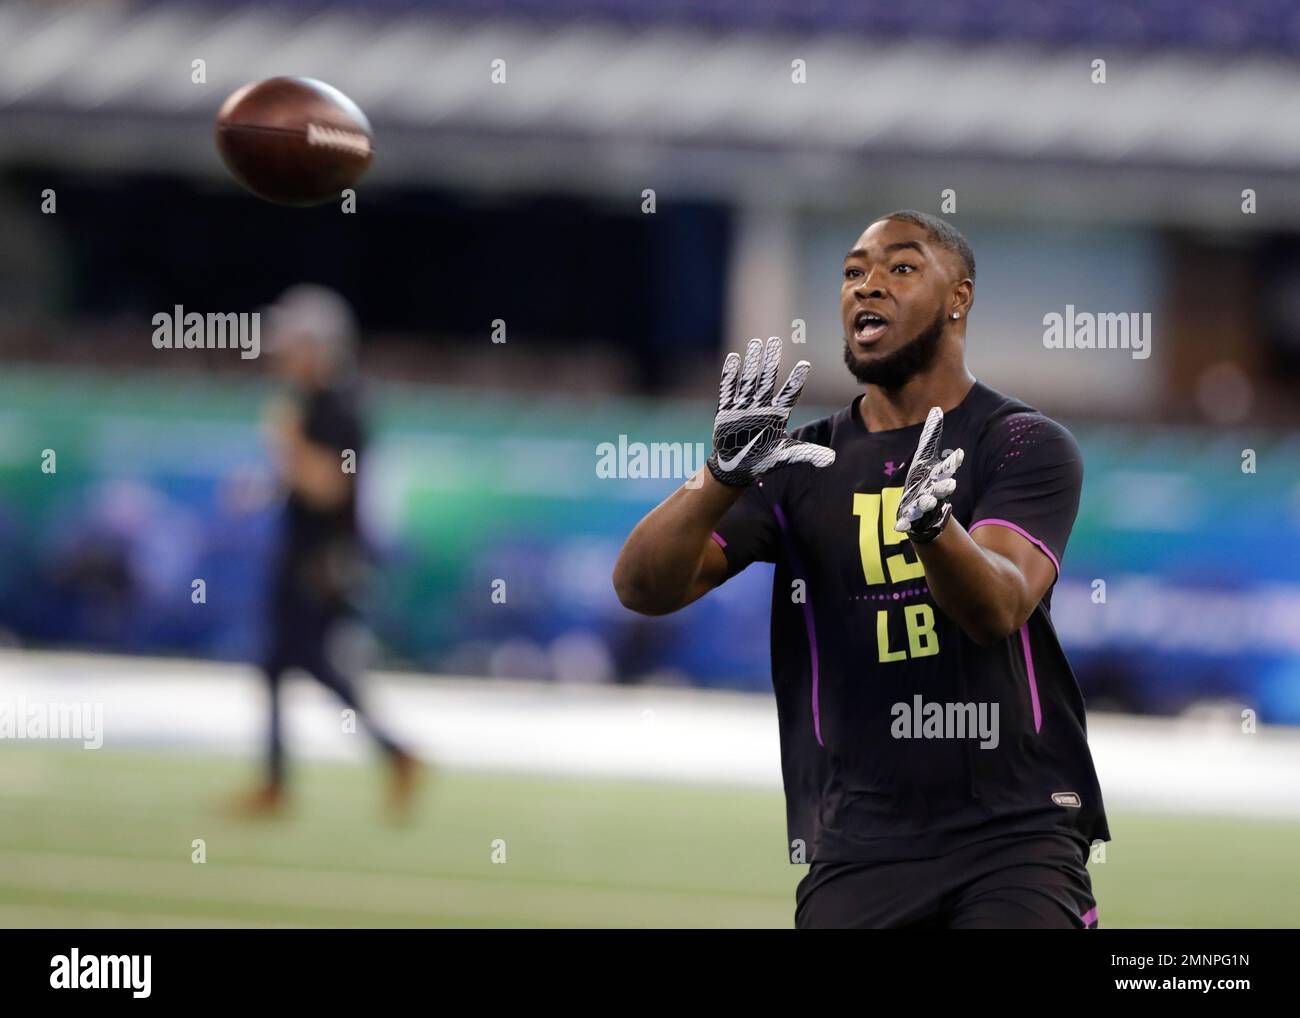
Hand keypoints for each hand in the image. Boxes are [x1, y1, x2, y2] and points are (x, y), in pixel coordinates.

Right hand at [706, 337, 835, 486]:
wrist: (737, 468)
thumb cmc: (764, 460)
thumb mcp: (786, 456)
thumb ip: (808, 454)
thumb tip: (832, 458)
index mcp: (777, 414)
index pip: (789, 394)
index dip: (795, 380)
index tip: (805, 365)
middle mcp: (761, 406)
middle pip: (767, 380)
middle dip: (771, 361)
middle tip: (776, 342)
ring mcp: (743, 406)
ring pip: (749, 380)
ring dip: (752, 362)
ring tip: (756, 343)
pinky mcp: (726, 411)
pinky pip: (729, 390)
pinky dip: (730, 376)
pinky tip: (734, 359)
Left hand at [894, 406, 963, 542]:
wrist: (919, 510)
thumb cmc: (925, 478)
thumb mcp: (925, 456)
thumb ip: (931, 435)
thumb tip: (936, 409)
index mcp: (937, 476)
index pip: (946, 468)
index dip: (951, 462)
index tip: (957, 455)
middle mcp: (933, 491)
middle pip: (941, 489)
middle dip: (944, 487)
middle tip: (950, 485)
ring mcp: (923, 506)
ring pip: (927, 505)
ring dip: (927, 504)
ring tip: (927, 503)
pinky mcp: (911, 518)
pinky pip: (908, 522)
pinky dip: (904, 524)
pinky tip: (898, 527)